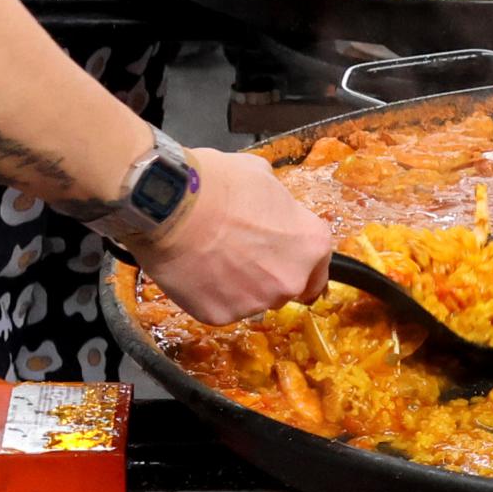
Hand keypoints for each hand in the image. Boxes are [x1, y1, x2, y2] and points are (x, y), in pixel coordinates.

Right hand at [130, 149, 332, 324]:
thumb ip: (278, 203)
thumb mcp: (263, 176)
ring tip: (212, 257)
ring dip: (237, 285)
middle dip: (266, 273)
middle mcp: (290, 280)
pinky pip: (219, 307)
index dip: (300, 260)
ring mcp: (255, 302)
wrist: (173, 205)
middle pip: (285, 285)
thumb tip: (269, 206)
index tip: (285, 257)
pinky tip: (195, 270)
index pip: (319, 266)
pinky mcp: (220, 316)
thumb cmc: (221, 183)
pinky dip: (208, 294)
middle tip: (239, 251)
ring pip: (251, 298)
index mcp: (310, 244)